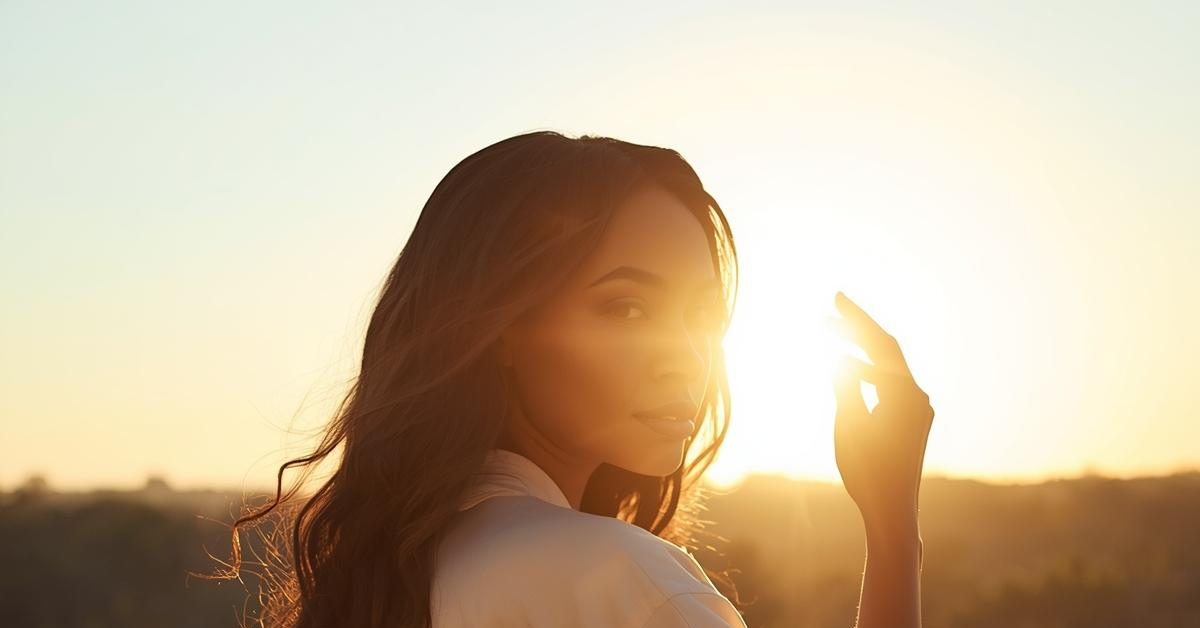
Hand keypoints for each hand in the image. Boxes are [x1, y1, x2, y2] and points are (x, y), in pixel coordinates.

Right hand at [829, 292, 934, 528]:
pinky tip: (845, 367)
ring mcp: (916, 408)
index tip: (834, 298)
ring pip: (887, 366)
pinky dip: (866, 370)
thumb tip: (839, 355)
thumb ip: (845, 385)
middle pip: (886, 349)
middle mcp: (917, 396)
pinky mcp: (910, 420)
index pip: (880, 342)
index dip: (856, 318)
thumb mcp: (849, 423)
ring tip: (828, 334)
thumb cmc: (868, 470)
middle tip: (829, 305)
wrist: (891, 509)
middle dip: (857, 327)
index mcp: (906, 393)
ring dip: (859, 349)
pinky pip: (888, 383)